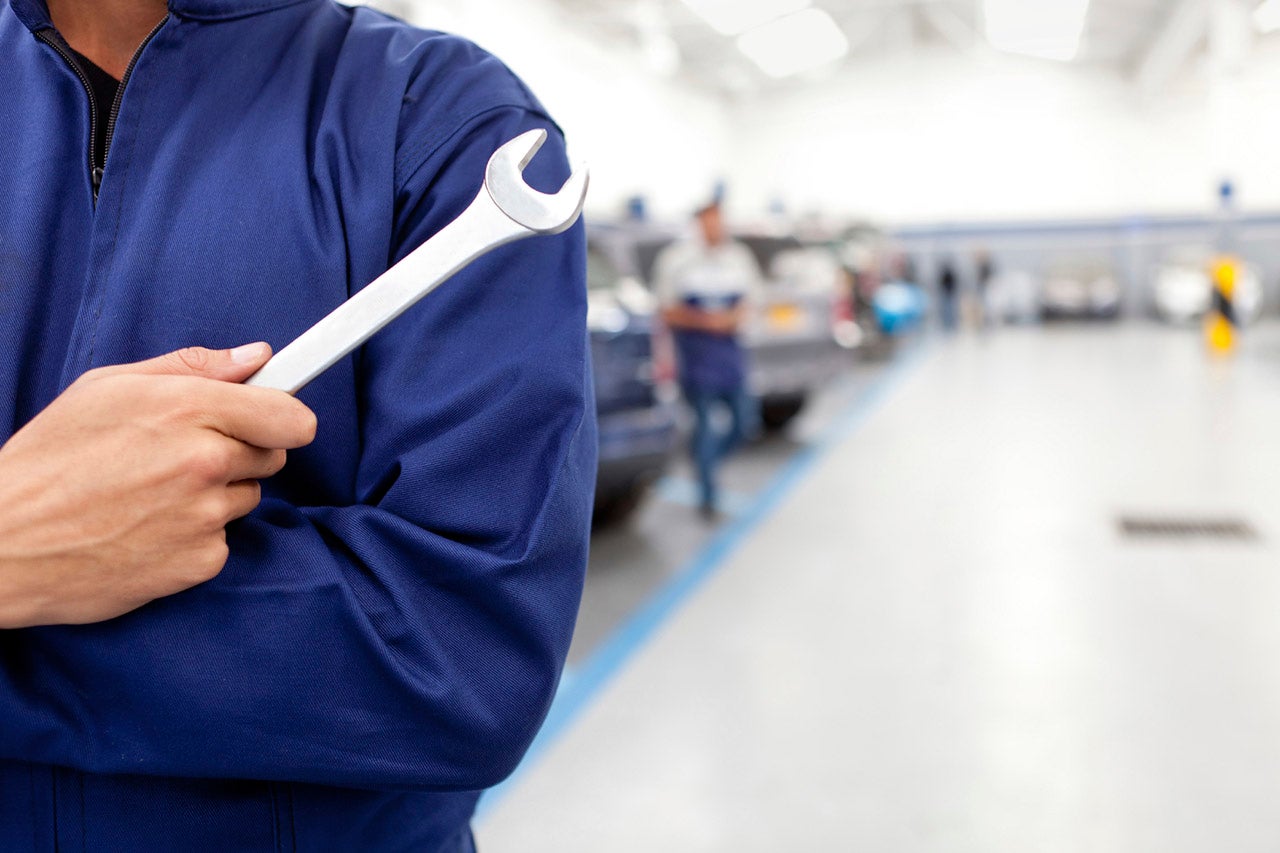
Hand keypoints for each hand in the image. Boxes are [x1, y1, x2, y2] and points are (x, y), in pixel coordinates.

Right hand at [0, 344, 316, 627]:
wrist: (4, 545)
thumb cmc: (50, 460)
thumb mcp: (107, 389)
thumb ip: (193, 367)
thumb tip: (256, 355)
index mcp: (188, 410)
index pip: (290, 417)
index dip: (286, 417)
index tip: (277, 420)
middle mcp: (206, 462)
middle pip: (272, 455)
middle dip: (240, 452)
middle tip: (182, 456)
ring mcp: (205, 517)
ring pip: (246, 498)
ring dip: (215, 495)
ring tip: (151, 495)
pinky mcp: (200, 563)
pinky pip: (222, 540)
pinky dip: (195, 537)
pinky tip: (147, 530)